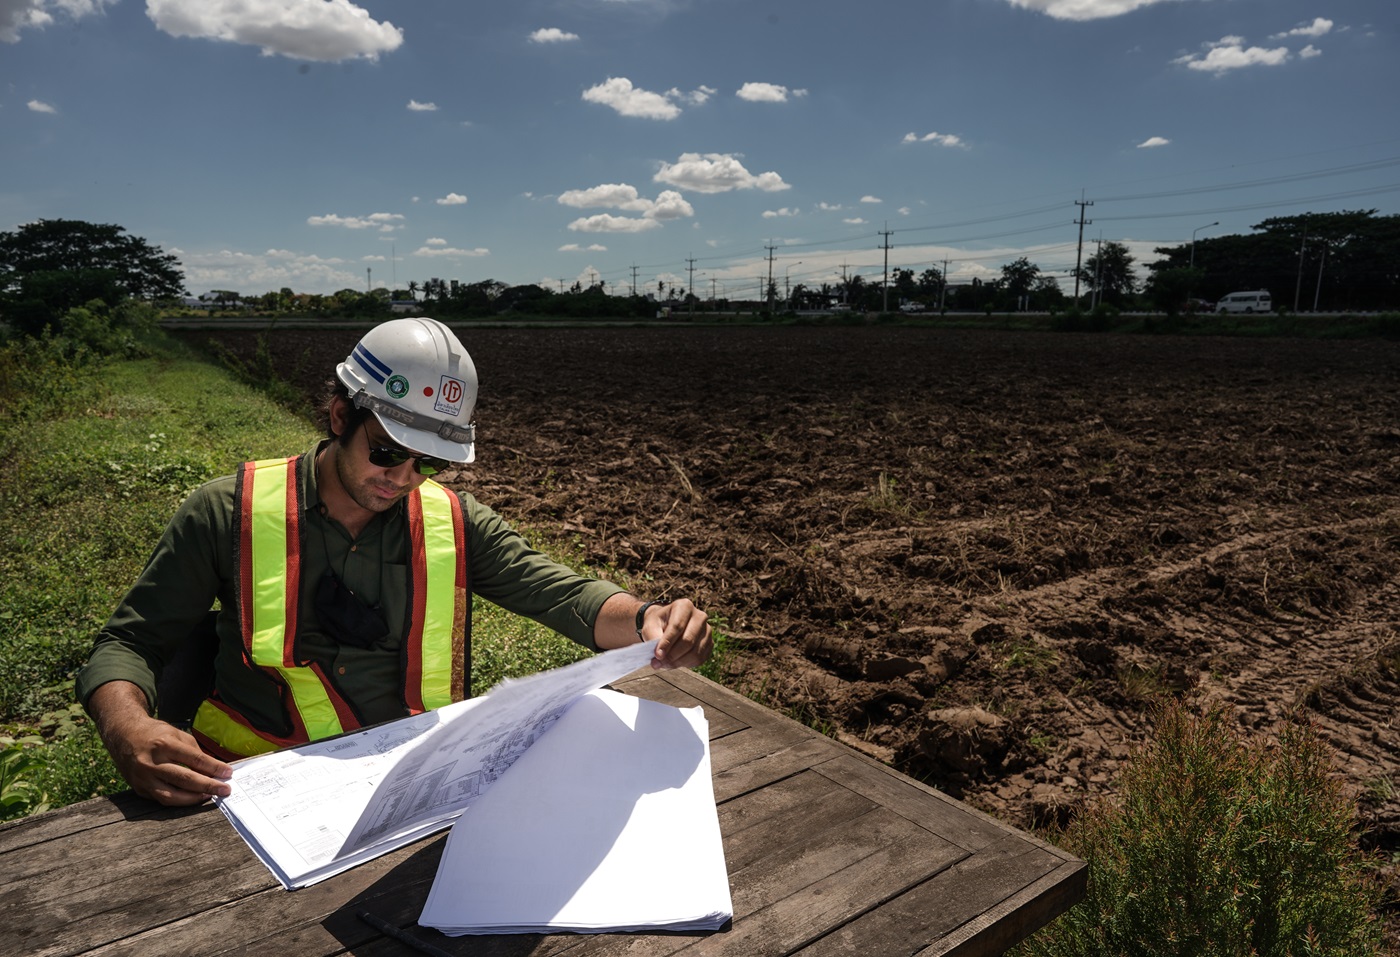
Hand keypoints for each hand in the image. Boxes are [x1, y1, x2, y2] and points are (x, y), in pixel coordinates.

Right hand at [89, 682, 232, 806]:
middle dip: (208, 786)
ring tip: (209, 796)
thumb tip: (213, 770)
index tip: (228, 773)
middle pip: (185, 779)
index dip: (214, 768)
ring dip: (193, 799)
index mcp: (164, 744)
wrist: (123, 736)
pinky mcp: (138, 789)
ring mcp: (143, 778)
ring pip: (171, 796)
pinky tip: (192, 798)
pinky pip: (161, 799)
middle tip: (225, 790)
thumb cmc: (156, 734)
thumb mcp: (176, 734)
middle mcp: (151, 763)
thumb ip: (194, 752)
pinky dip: (179, 800)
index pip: (195, 759)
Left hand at [642, 598, 712, 670]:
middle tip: (658, 663)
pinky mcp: (710, 643)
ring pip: (695, 652)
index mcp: (684, 606)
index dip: (667, 643)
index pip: (677, 626)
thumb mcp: (650, 626)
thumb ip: (653, 638)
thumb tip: (660, 656)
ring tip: (665, 663)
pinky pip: (700, 659)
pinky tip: (675, 661)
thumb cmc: (658, 624)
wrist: (667, 625)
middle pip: (688, 640)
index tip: (657, 655)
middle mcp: (700, 616)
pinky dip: (686, 664)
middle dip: (672, 655)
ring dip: (678, 662)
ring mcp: (707, 630)